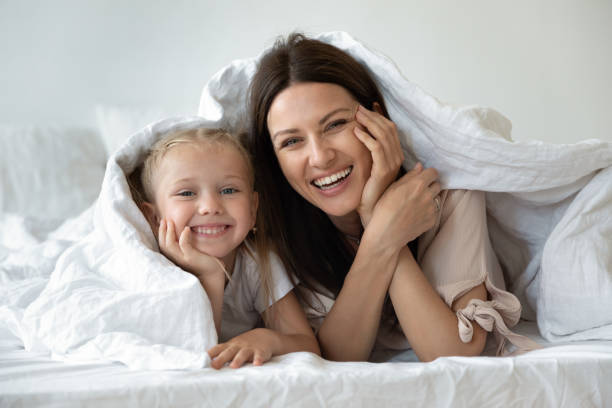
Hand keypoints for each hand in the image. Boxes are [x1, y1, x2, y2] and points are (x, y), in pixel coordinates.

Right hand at [158, 219, 226, 280]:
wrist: (213, 273)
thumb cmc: (203, 261)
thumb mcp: (190, 251)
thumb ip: (185, 244)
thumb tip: (183, 229)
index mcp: (174, 257)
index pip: (163, 245)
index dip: (161, 233)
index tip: (163, 222)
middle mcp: (175, 259)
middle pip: (163, 244)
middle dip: (162, 231)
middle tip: (164, 219)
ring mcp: (182, 259)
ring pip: (170, 245)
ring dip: (169, 232)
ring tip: (171, 222)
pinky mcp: (191, 258)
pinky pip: (184, 246)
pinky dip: (184, 236)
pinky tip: (186, 228)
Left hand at [207, 328, 276, 368]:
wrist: (265, 336)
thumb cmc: (244, 345)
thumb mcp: (232, 347)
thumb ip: (220, 354)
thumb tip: (205, 364)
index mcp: (230, 346)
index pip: (217, 349)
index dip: (210, 354)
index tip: (202, 361)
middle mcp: (238, 347)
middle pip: (229, 352)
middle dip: (221, 358)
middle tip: (214, 365)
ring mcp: (249, 348)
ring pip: (243, 354)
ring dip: (238, 360)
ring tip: (233, 366)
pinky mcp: (261, 351)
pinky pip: (260, 355)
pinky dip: (258, 359)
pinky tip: (257, 364)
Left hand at [353, 104, 403, 226]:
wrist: (371, 211)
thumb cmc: (368, 190)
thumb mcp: (368, 166)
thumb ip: (368, 152)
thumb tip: (361, 135)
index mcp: (394, 155)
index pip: (390, 129)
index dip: (379, 116)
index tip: (366, 107)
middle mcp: (396, 157)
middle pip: (388, 128)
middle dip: (372, 116)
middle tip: (358, 108)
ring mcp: (391, 163)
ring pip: (383, 135)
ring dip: (369, 123)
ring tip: (356, 115)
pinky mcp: (383, 170)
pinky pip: (376, 148)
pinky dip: (366, 137)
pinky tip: (355, 131)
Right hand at [365, 163, 440, 249]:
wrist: (386, 234)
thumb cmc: (384, 209)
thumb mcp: (392, 188)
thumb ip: (409, 176)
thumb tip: (420, 166)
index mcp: (418, 184)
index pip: (433, 172)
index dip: (427, 174)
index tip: (422, 177)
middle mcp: (428, 195)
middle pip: (437, 185)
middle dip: (429, 186)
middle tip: (417, 192)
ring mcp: (431, 209)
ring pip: (436, 198)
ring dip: (429, 199)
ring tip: (415, 205)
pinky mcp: (432, 220)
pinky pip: (434, 212)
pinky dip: (427, 212)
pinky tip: (415, 215)